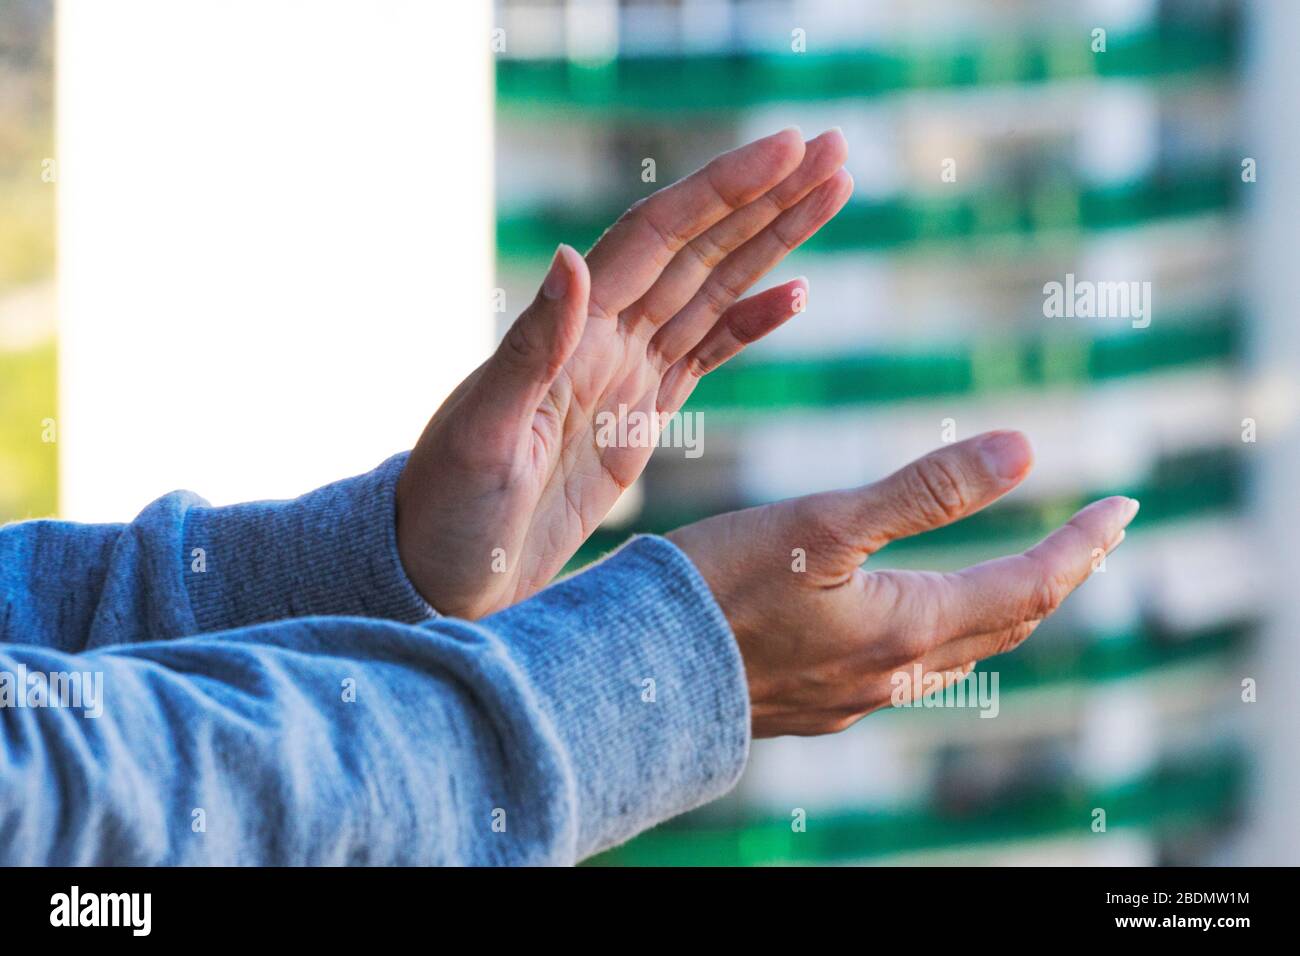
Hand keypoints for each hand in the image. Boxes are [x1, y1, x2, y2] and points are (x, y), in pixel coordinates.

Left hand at [397, 127, 852, 617]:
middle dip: (767, 197)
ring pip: (713, 290)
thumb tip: (569, 256)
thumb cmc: (447, 509)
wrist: (445, 573)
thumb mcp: (482, 434)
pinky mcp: (640, 418)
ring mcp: (625, 375)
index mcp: (571, 332)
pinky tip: (794, 293)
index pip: (658, 237)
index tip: (787, 149)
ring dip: (772, 242)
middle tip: (835, 147)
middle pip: (699, 249)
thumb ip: (532, 349)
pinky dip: (751, 322)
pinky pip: (707, 354)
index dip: (722, 190)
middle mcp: (603, 339)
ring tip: (831, 192)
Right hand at [667, 431, 1138, 736]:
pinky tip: (922, 617)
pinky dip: (947, 633)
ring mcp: (856, 697)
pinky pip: (910, 672)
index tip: (1124, 508)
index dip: (1083, 547)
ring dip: (1005, 609)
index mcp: (908, 627)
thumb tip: (1025, 450)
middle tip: (1093, 536)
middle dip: (1058, 576)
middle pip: (1007, 625)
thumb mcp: (824, 521)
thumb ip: (925, 489)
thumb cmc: (720, 586)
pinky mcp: (819, 705)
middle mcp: (896, 675)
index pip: (1030, 587)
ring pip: (961, 653)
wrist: (636, 672)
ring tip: (1025, 572)